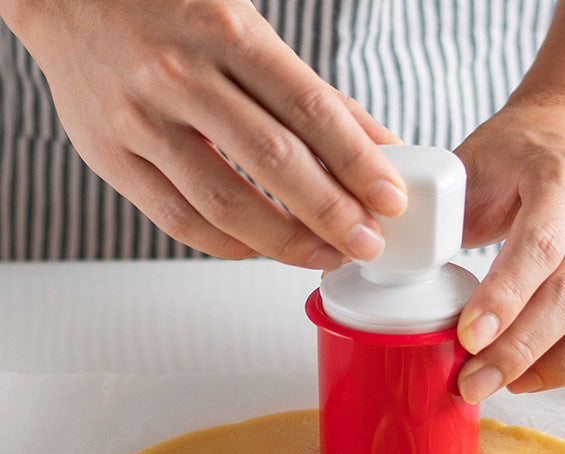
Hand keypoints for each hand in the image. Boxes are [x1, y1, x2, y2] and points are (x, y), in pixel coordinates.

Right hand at [8, 0, 406, 262]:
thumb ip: (313, 95)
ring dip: (286, 243)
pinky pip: (180, 222)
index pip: (311, 110)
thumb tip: (378, 149)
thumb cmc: (170, 12)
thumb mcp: (249, 31)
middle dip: (333, 214)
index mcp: (226, 32)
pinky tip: (265, 250)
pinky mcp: (110, 157)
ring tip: (325, 256)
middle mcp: (180, 75)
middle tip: (367, 242)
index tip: (391, 201)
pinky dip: (231, 246)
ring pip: (226, 204)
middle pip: (274, 163)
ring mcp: (140, 119)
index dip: (359, 163)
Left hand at [454, 100, 564, 401]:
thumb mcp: (470, 167)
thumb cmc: (514, 158)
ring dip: (563, 366)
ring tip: (513, 383)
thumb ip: (442, 213)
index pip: (538, 247)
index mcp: (563, 177)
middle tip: (474, 382)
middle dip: (519, 351)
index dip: (503, 300)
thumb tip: (389, 258)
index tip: (468, 338)